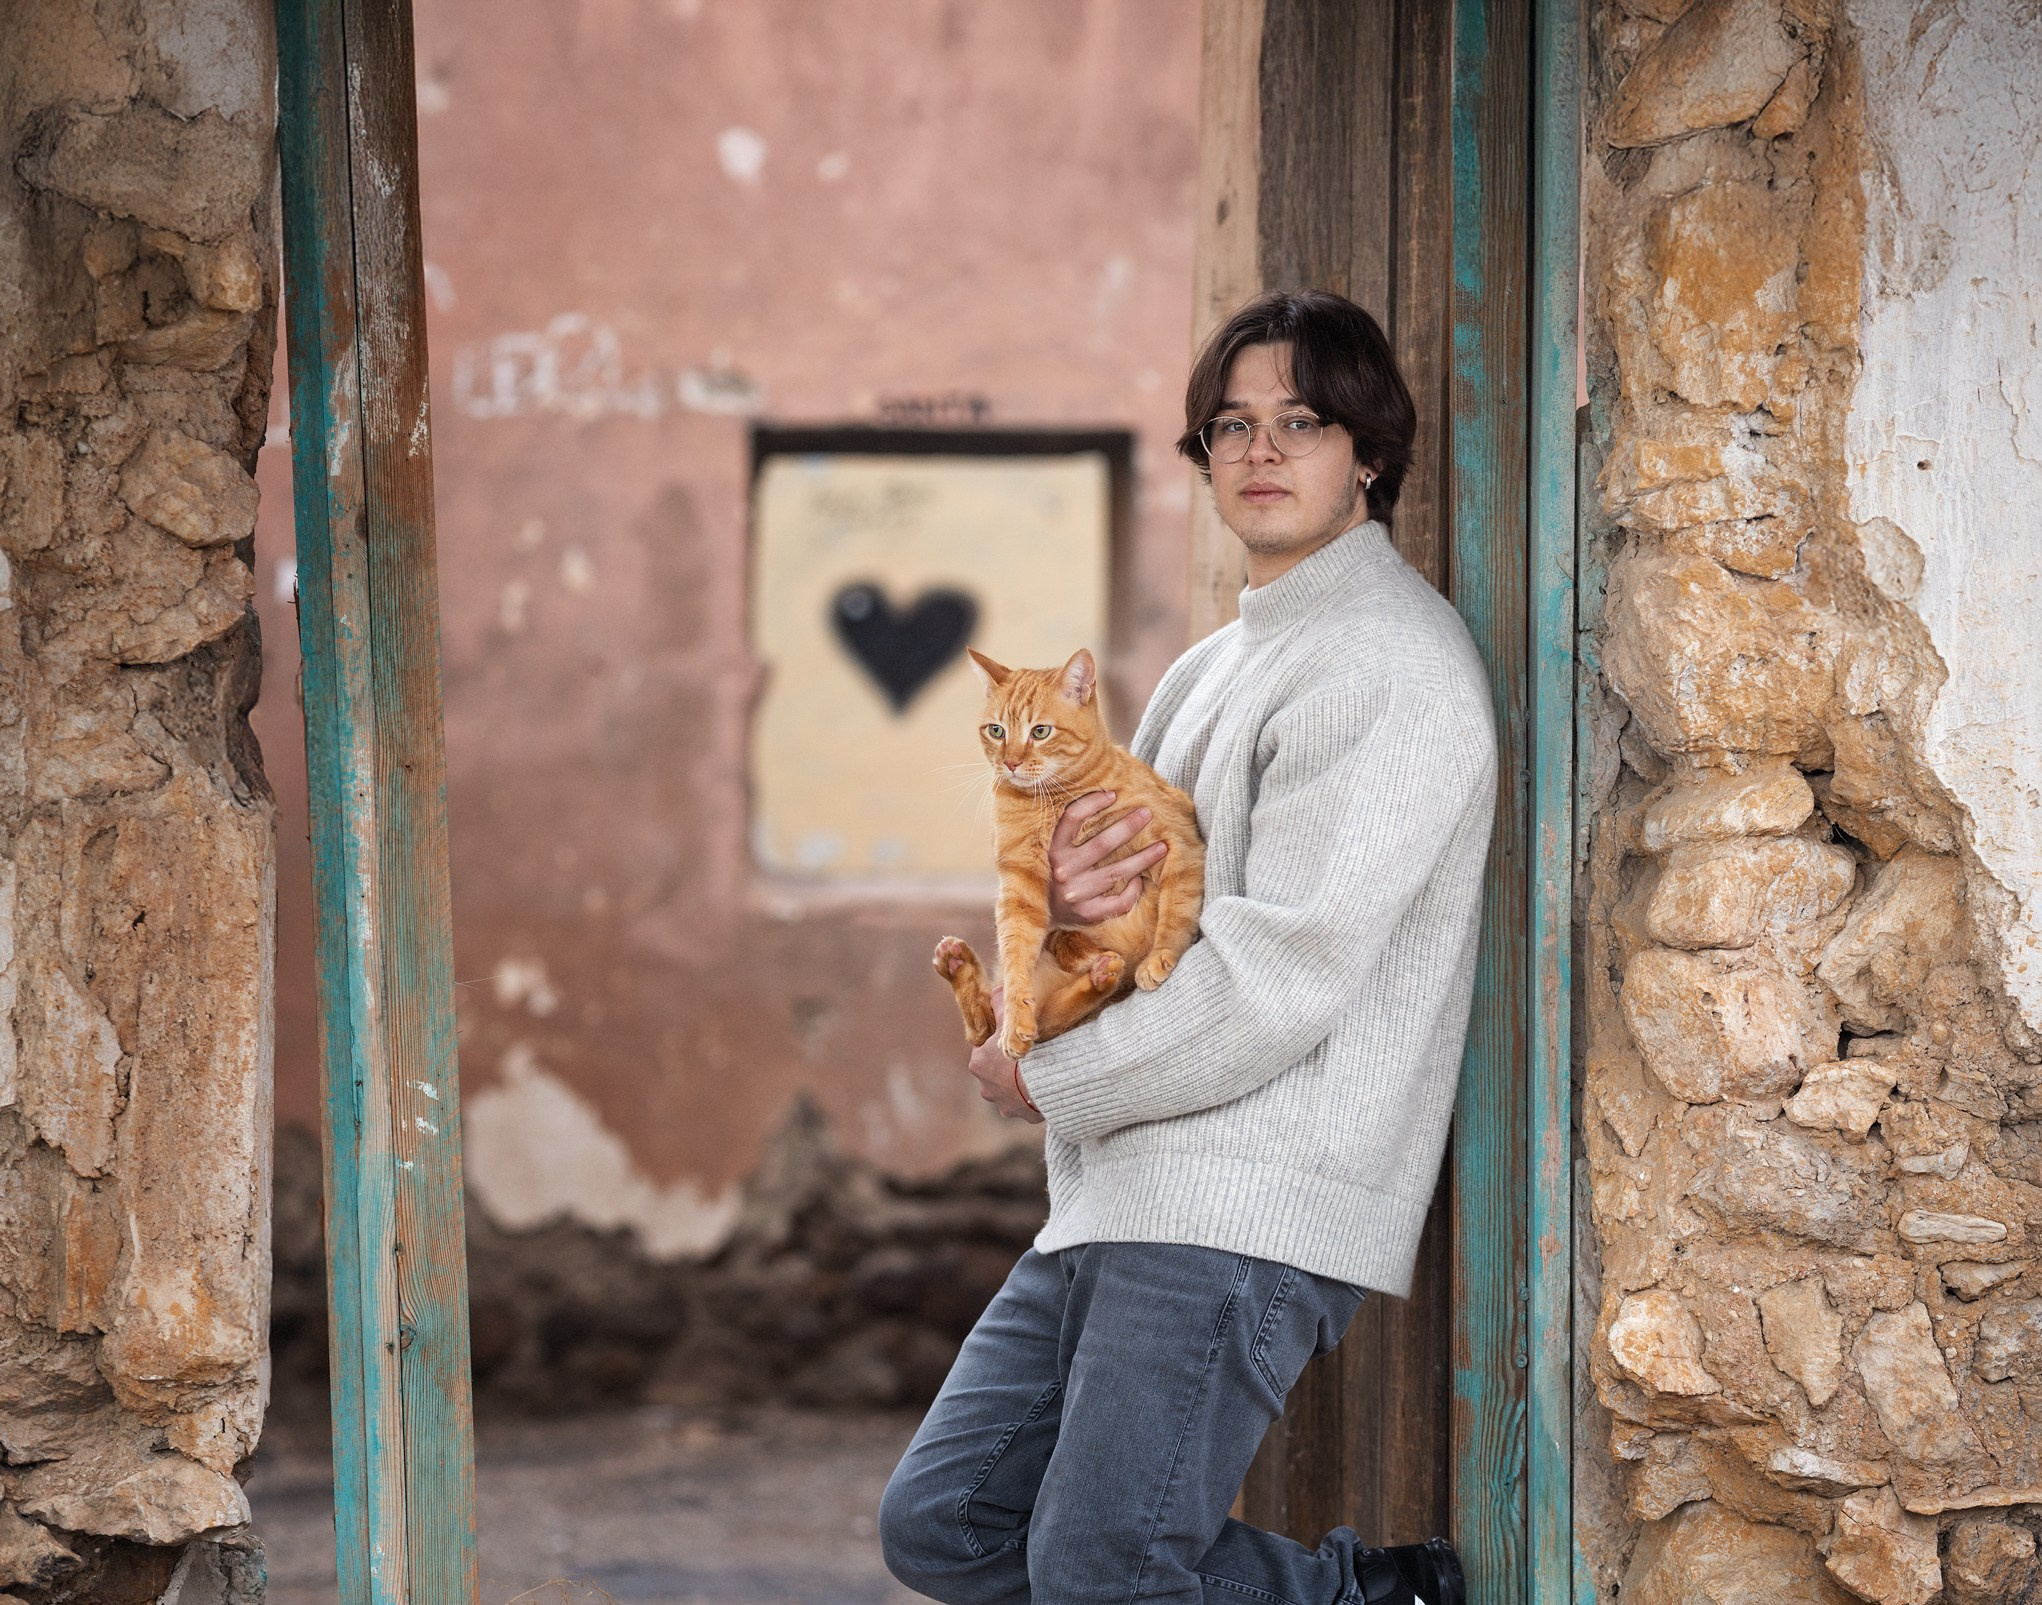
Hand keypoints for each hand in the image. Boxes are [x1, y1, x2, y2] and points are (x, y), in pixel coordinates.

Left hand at [969, 988, 1042, 1123]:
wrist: (1044, 1081)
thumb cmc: (1023, 1049)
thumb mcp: (1009, 1021)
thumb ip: (1000, 1003)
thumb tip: (996, 988)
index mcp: (978, 1064)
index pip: (987, 1051)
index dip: (1002, 1045)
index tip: (1017, 1041)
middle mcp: (985, 1087)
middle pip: (997, 1073)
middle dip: (1010, 1067)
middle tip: (1031, 1057)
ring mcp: (1002, 1104)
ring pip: (1010, 1092)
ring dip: (1021, 1085)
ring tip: (1040, 1073)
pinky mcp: (1019, 1115)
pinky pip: (1026, 1106)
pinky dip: (1034, 1098)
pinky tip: (1045, 1088)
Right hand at [1048, 791, 1168, 927]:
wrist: (1039, 915)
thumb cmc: (1050, 875)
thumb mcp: (1050, 851)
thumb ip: (1067, 832)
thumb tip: (1102, 800)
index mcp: (1053, 850)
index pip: (1072, 818)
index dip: (1093, 803)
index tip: (1113, 795)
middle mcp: (1063, 871)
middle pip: (1102, 844)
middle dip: (1128, 826)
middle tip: (1147, 814)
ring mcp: (1076, 893)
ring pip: (1116, 872)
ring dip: (1142, 858)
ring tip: (1161, 847)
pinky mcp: (1087, 913)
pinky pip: (1118, 902)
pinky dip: (1133, 890)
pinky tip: (1141, 880)